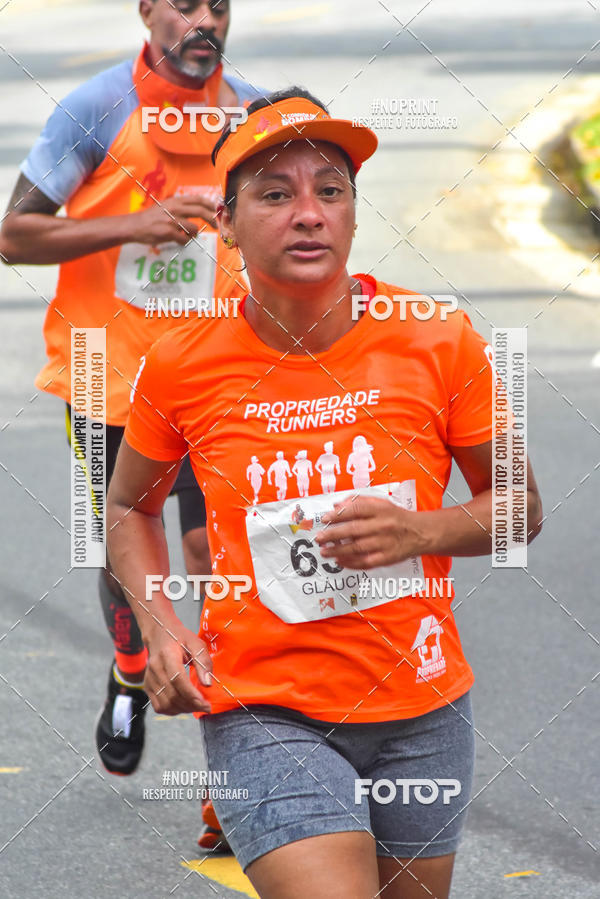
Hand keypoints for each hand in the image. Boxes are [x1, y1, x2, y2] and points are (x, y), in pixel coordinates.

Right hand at [129, 195, 217, 244]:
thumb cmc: (152, 217)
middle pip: (201, 211)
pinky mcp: (168, 232)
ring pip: (194, 228)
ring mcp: (172, 220)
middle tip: (215, 226)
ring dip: (194, 234)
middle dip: (212, 219)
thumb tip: (197, 208)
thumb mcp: (166, 205)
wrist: (135, 225)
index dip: (210, 204)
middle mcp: (175, 208)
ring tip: (188, 236)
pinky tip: (180, 241)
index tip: (216, 211)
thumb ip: (181, 206)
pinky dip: (185, 242)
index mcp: (176, 200)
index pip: (198, 199)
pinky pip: (185, 239)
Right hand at [143, 620, 211, 714]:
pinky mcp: (147, 687)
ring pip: (166, 704)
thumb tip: (207, 683)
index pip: (177, 680)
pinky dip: (173, 710)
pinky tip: (184, 705)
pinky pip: (159, 706)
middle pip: (172, 695)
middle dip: (192, 705)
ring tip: (196, 705)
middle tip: (206, 706)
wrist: (159, 634)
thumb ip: (203, 661)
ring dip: (184, 709)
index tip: (206, 704)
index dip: (192, 695)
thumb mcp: (196, 643)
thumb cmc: (179, 638)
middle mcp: (155, 668)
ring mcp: (149, 679)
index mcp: (167, 654)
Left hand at [314, 496, 429, 569]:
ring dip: (338, 550)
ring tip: (325, 551)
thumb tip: (337, 505)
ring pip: (357, 548)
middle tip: (319, 538)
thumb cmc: (396, 517)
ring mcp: (385, 543)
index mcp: (381, 509)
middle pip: (353, 530)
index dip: (338, 514)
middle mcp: (383, 525)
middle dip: (333, 534)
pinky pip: (365, 562)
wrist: (421, 532)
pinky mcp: (387, 558)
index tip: (325, 518)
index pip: (356, 509)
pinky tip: (340, 561)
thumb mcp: (381, 503)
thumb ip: (359, 502)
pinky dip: (350, 563)